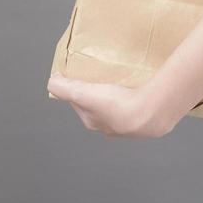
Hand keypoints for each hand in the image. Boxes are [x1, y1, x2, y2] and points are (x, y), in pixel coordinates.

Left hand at [47, 73, 182, 138]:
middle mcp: (110, 126)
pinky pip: (139, 103)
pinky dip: (137, 95)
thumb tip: (52, 81)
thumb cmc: (115, 105)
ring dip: (119, 94)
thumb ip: (63, 88)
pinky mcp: (147, 116)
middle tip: (103, 76)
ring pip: (120, 106)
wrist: (149, 112)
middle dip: (99, 92)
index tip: (82, 77)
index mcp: (93, 122)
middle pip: (100, 105)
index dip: (78, 90)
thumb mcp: (81, 94)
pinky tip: (140, 86)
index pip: (80, 104)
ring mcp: (129, 123)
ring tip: (122, 79)